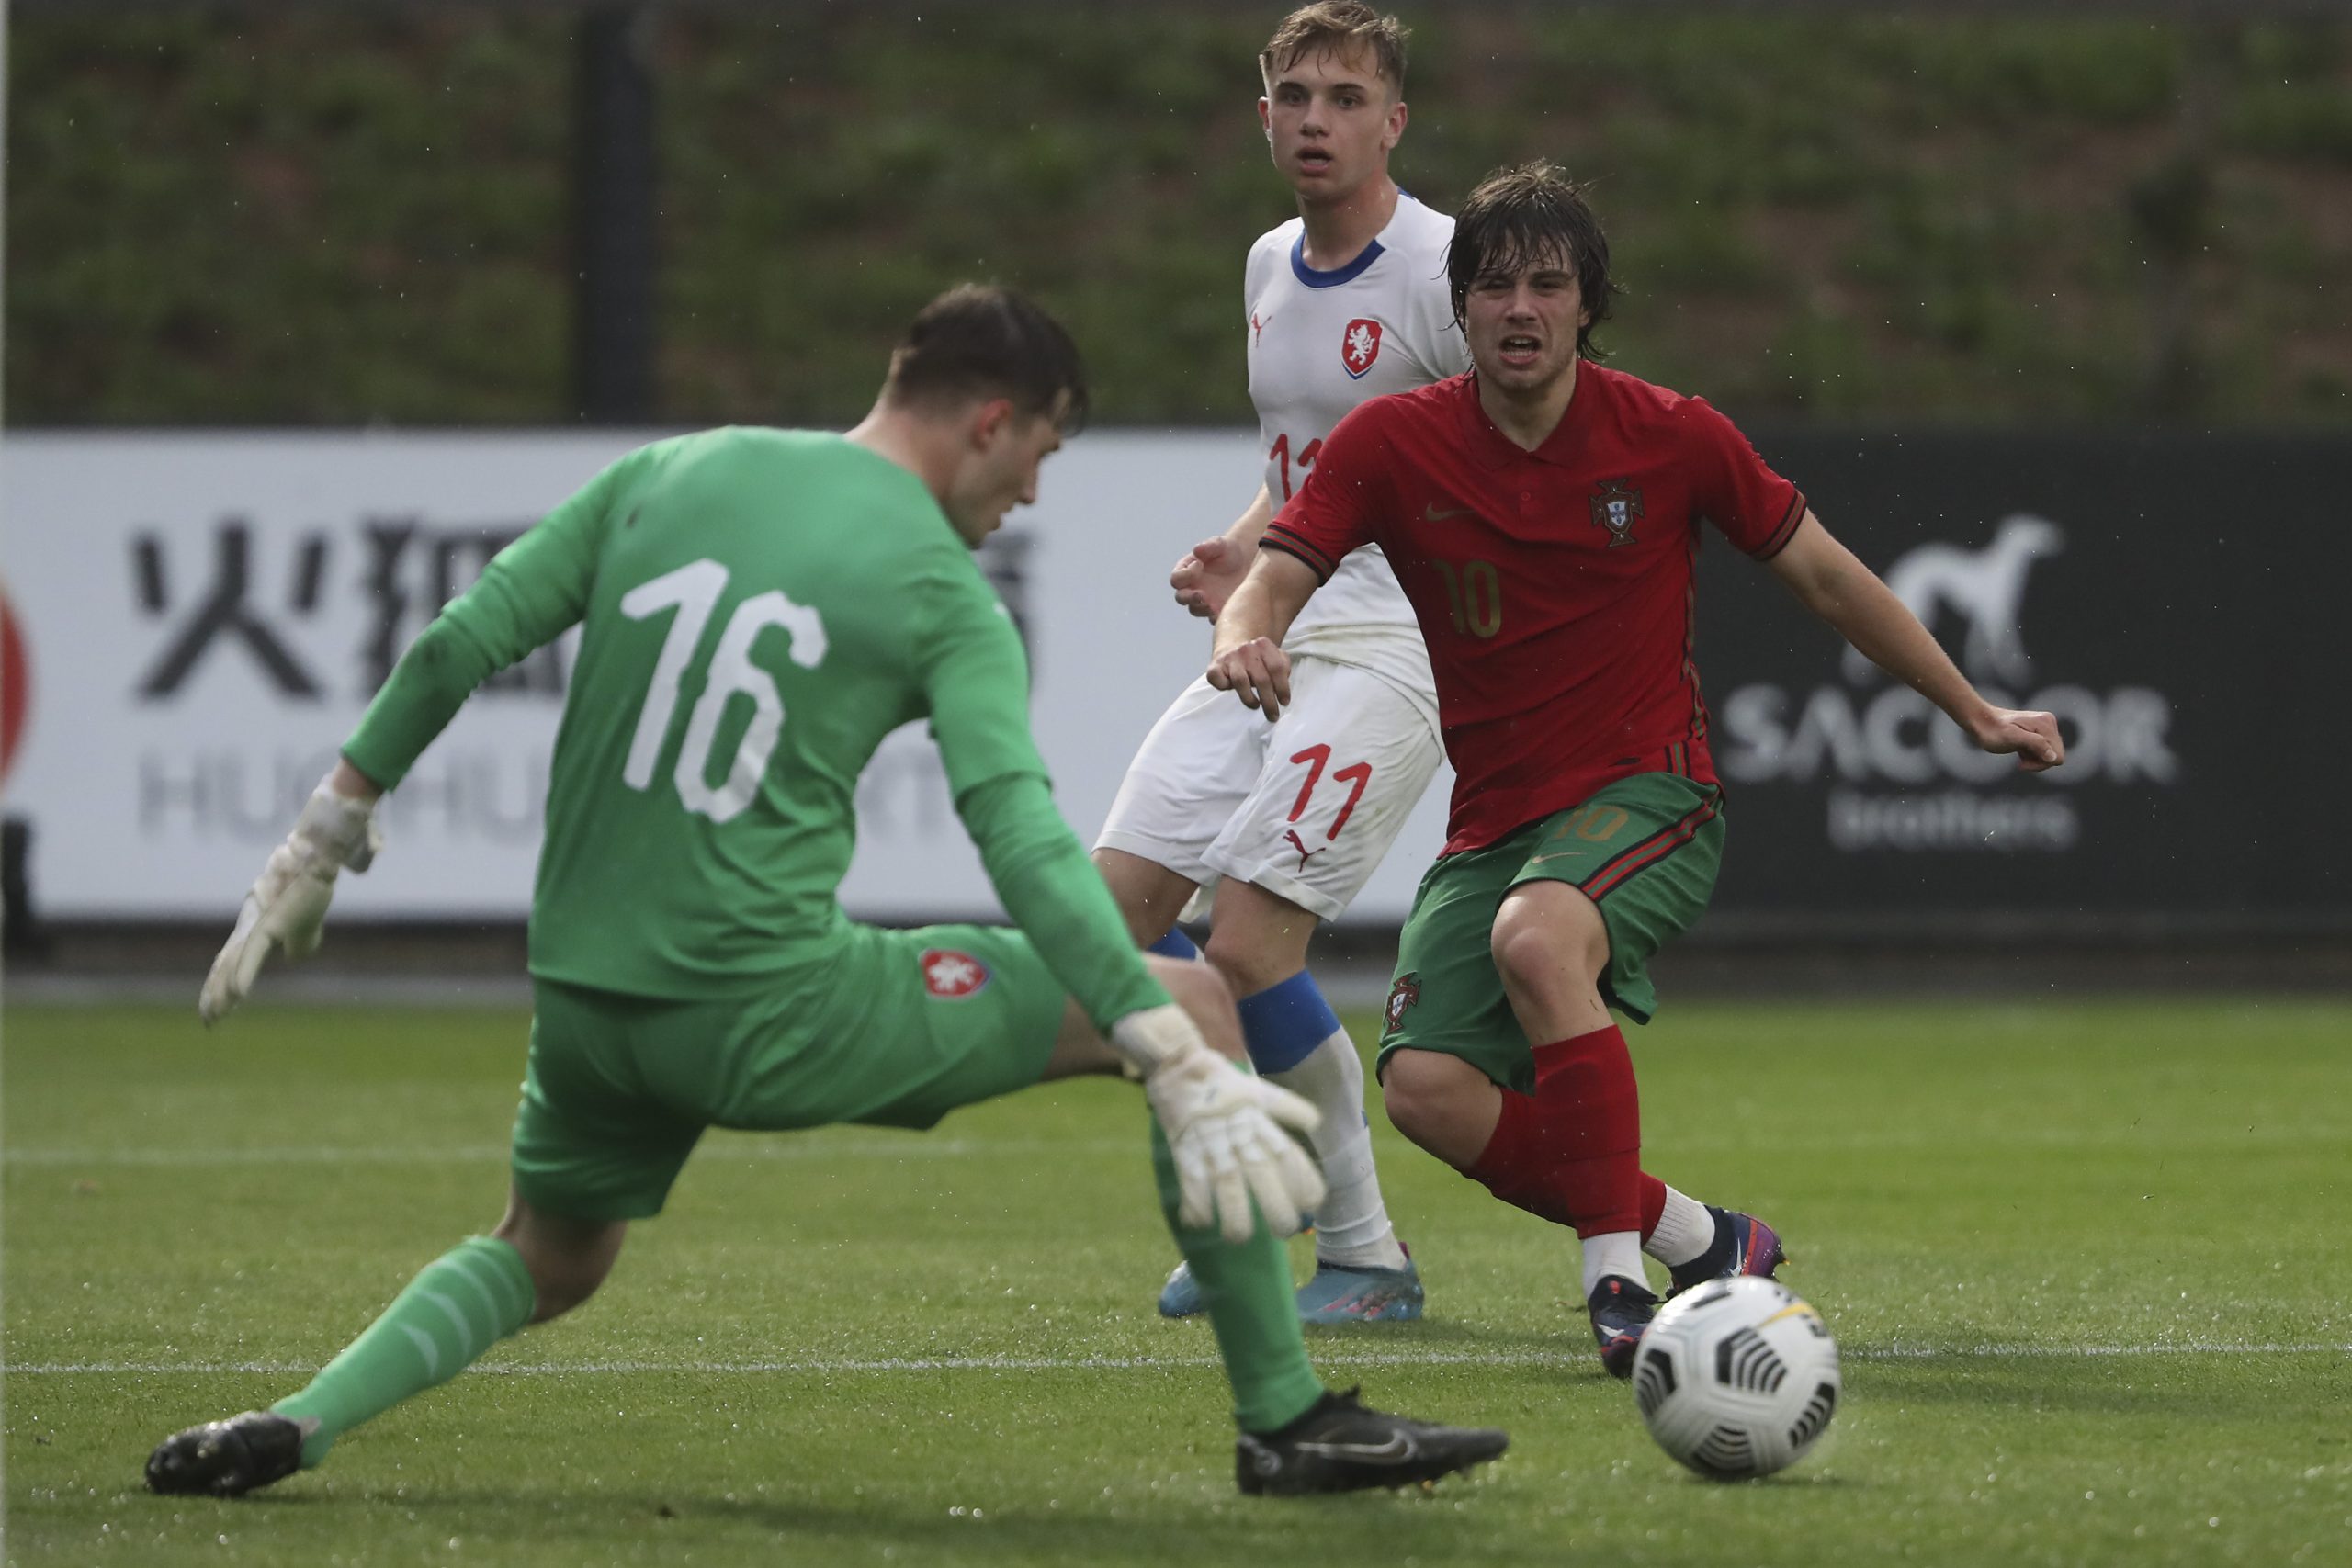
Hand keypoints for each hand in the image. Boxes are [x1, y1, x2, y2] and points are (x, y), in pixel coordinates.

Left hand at [198, 778, 382, 1024]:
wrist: (320, 853)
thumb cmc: (318, 874)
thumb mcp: (310, 917)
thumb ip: (302, 937)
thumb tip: (294, 955)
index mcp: (261, 923)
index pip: (237, 956)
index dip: (225, 978)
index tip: (218, 1002)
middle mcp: (254, 925)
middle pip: (229, 964)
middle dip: (217, 993)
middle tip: (207, 1021)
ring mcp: (260, 925)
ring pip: (236, 965)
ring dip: (223, 992)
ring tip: (213, 1017)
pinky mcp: (271, 925)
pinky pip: (253, 956)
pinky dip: (243, 976)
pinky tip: (236, 996)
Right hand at [1112, 1005, 1324, 1243]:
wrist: (1176, 1065)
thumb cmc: (1221, 1083)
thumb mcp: (1258, 1090)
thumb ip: (1287, 1108)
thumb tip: (1316, 1122)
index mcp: (1259, 1122)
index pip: (1288, 1155)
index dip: (1304, 1182)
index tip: (1314, 1205)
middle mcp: (1239, 1136)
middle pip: (1262, 1175)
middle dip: (1276, 1207)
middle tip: (1285, 1232)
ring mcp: (1210, 1145)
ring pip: (1227, 1185)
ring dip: (1235, 1216)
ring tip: (1240, 1238)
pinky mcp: (1183, 1150)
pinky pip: (1191, 1183)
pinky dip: (1195, 1205)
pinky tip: (1199, 1223)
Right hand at [1170, 535, 1253, 620]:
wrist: (1245, 561)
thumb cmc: (1227, 550)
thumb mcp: (1219, 544)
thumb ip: (1208, 546)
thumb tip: (1197, 550)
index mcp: (1186, 572)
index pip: (1177, 578)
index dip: (1185, 574)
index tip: (1200, 565)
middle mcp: (1191, 588)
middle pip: (1181, 598)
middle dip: (1189, 598)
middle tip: (1202, 595)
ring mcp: (1204, 601)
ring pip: (1195, 610)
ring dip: (1202, 609)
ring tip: (1214, 606)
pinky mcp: (1218, 609)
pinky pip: (1213, 617)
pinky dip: (1217, 616)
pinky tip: (1226, 611)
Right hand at [1206, 636, 1292, 721]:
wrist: (1231, 646)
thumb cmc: (1256, 659)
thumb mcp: (1273, 656)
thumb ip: (1283, 668)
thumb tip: (1282, 688)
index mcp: (1264, 645)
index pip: (1277, 668)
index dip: (1282, 688)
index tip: (1284, 702)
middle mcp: (1247, 649)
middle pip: (1261, 679)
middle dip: (1269, 701)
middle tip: (1273, 715)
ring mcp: (1230, 657)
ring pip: (1241, 681)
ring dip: (1249, 698)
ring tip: (1255, 705)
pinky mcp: (1214, 666)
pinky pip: (1218, 679)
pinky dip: (1223, 687)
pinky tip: (1230, 690)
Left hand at [1971, 706, 2065, 772]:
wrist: (1981, 722)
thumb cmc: (1993, 731)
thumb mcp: (2012, 739)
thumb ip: (2035, 744)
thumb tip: (2053, 757)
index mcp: (2046, 724)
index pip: (2057, 756)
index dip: (2041, 764)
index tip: (2022, 763)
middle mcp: (2049, 723)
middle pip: (2055, 755)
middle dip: (2037, 761)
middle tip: (2019, 759)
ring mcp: (2045, 727)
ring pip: (2049, 754)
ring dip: (2034, 758)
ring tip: (2018, 752)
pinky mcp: (2039, 732)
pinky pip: (2043, 750)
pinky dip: (2031, 754)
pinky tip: (2019, 750)